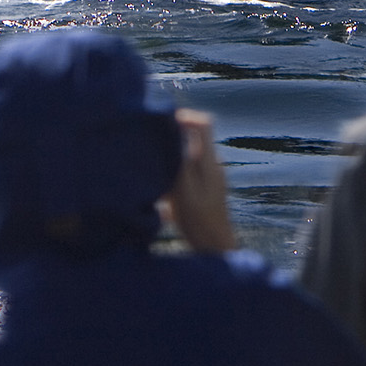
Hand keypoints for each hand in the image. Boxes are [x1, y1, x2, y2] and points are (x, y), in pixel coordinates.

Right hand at [159, 109, 237, 252]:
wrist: (214, 248)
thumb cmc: (198, 221)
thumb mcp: (183, 190)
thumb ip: (178, 161)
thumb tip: (173, 134)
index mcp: (209, 161)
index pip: (204, 123)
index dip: (184, 117)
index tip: (162, 121)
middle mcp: (213, 165)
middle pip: (195, 137)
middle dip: (173, 136)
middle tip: (151, 143)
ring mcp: (211, 177)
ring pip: (190, 154)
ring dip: (172, 156)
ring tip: (153, 166)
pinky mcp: (206, 190)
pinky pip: (189, 171)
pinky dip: (175, 172)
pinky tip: (162, 190)